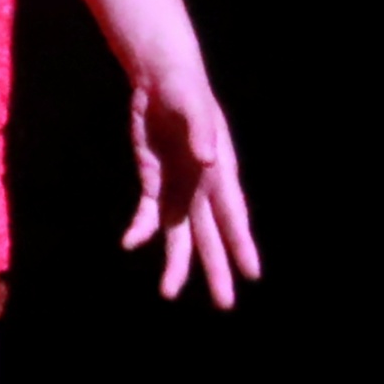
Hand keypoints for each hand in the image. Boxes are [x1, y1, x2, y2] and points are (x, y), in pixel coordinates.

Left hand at [121, 70, 260, 307]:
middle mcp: (201, 186)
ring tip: (169, 293)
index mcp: (219, 170)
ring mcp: (177, 187)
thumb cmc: (185, 89)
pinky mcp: (153, 182)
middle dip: (217, 268)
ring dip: (176, 263)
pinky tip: (131, 243)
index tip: (252, 273)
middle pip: (210, 235)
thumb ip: (201, 130)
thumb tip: (207, 160)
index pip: (233, 214)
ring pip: (179, 234)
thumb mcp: (193, 105)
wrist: (161, 79)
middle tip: (225, 304)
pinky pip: (147, 214)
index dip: (241, 244)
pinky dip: (140, 230)